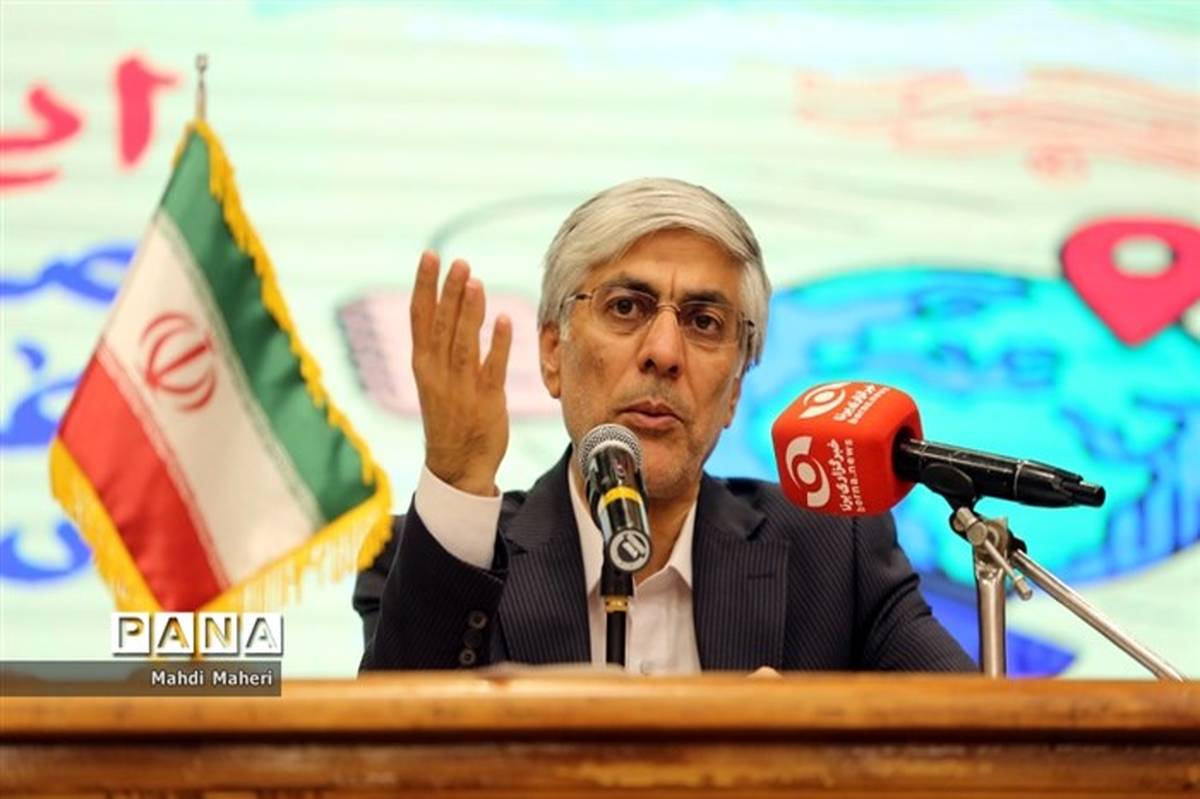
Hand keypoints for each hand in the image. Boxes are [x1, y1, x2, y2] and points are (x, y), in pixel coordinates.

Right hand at [410, 251, 511, 495]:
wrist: (457, 466)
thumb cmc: (449, 417)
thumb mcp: (434, 379)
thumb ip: (440, 345)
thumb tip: (448, 305)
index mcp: (423, 365)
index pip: (419, 317)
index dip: (424, 285)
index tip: (429, 255)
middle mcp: (437, 373)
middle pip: (441, 324)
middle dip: (448, 291)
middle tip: (458, 261)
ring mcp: (461, 388)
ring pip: (464, 343)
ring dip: (469, 312)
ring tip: (475, 281)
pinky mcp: (486, 401)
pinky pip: (492, 368)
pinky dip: (498, 344)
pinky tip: (504, 319)